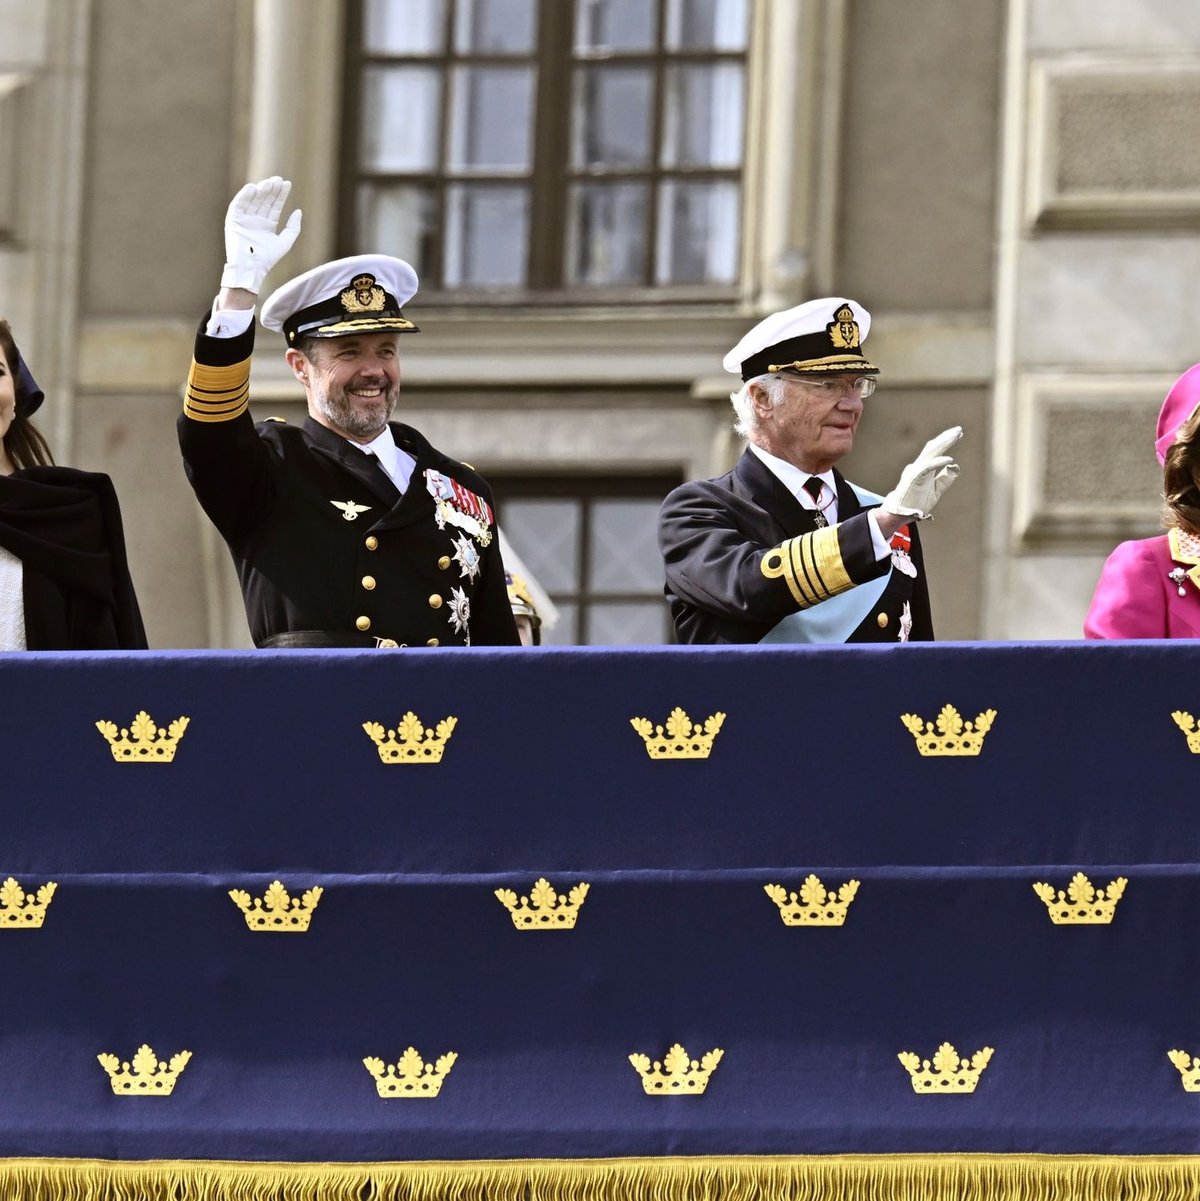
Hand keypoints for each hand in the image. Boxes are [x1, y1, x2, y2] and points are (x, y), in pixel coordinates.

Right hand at [219, 177, 301, 293]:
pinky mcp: (233, 219)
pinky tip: (252, 188)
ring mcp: (245, 218)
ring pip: (253, 200)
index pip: (275, 205)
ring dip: (260, 190)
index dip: (281, 195)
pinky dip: (244, 196)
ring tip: (269, 183)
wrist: (251, 268)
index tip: (287, 184)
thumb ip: (293, 228)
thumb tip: (299, 211)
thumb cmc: (268, 259)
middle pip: (264, 200)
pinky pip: (238, 204)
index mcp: (267, 224)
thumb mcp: (285, 242)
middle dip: (271, 189)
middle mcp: (256, 219)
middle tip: (278, 179)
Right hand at [881, 426, 962, 519]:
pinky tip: (949, 459)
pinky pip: (927, 467)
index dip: (946, 442)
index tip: (958, 435)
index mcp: (923, 468)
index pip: (936, 451)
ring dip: (943, 444)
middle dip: (946, 438)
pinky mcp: (914, 478)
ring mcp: (915, 471)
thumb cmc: (916, 503)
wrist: (900, 514)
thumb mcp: (937, 491)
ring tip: (955, 436)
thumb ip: (945, 479)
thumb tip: (955, 466)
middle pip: (934, 448)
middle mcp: (919, 466)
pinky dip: (938, 462)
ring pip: (930, 453)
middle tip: (958, 429)